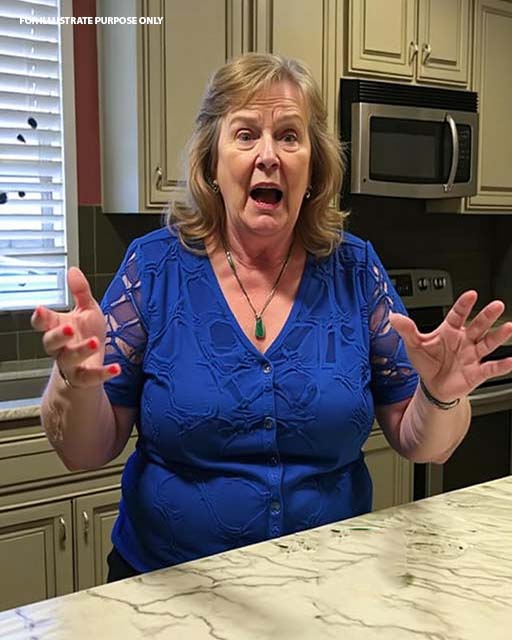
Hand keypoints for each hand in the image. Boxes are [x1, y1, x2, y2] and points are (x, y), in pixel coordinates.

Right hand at [31, 267, 119, 387]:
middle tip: (68, 328)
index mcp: (58, 328)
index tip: (40, 309)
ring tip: (94, 342)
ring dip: (81, 351)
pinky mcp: (84, 378)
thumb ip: (80, 292)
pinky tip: (116, 368)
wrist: (93, 363)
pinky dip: (104, 373)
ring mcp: (71, 364)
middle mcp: (61, 347)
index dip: (40, 317)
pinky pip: (91, 377)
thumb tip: (74, 270)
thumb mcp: (86, 310)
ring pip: (69, 359)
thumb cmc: (87, 333)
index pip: (42, 323)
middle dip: (57, 335)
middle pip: (51, 343)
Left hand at [389, 291, 511, 402]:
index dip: (464, 305)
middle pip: (478, 325)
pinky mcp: (477, 372)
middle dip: (487, 315)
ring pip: (488, 343)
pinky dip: (501, 365)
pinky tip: (510, 360)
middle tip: (497, 305)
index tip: (471, 295)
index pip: (458, 314)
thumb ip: (407, 330)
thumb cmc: (427, 362)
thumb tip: (393, 317)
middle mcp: (465, 340)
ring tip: (508, 327)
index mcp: (450, 330)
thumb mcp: (414, 345)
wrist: (433, 386)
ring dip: (498, 336)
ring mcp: (473, 355)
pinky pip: (491, 368)